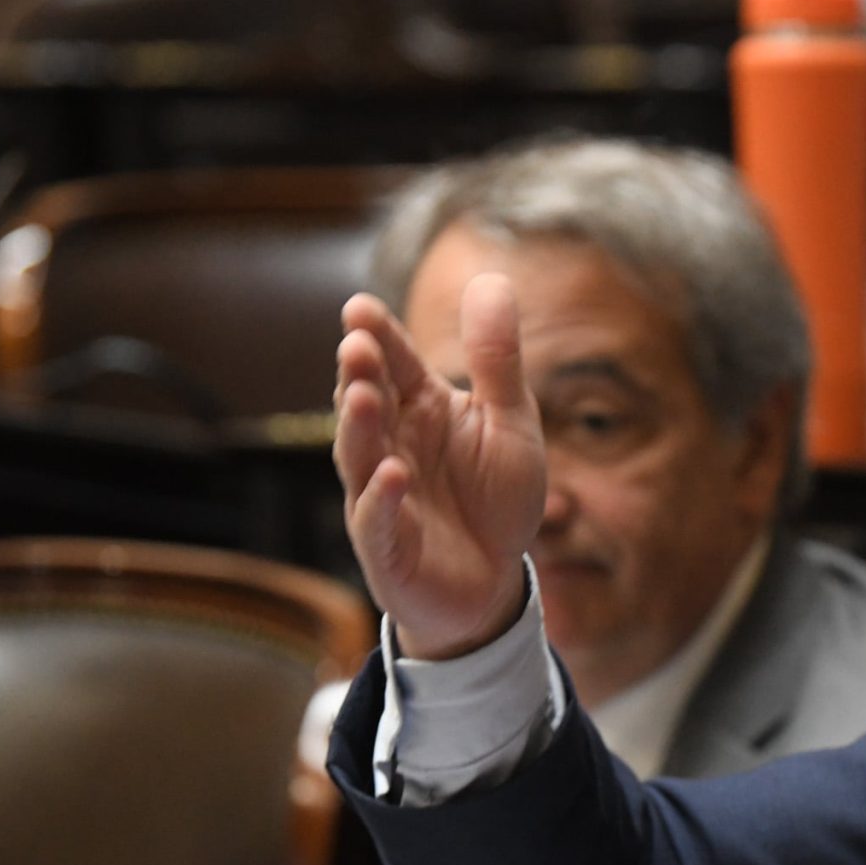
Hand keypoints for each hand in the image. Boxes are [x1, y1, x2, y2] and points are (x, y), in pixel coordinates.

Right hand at [332, 275, 544, 660]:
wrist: (495, 584)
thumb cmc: (495, 499)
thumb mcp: (510, 424)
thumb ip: (498, 361)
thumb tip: (493, 280)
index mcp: (419, 409)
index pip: (394, 363)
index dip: (377, 337)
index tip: (360, 308)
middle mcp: (392, 446)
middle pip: (369, 404)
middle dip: (360, 375)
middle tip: (356, 344)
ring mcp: (382, 496)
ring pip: (361, 457)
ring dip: (359, 427)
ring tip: (362, 395)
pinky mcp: (388, 547)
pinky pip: (379, 520)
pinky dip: (382, 498)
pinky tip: (392, 474)